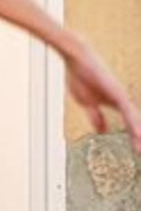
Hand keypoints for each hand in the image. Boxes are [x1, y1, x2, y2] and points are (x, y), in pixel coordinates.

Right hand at [64, 38, 140, 153]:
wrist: (76, 58)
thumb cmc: (80, 75)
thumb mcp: (87, 102)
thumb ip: (96, 116)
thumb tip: (102, 131)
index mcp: (115, 102)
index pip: (129, 123)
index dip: (134, 136)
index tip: (137, 149)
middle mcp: (121, 100)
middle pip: (134, 123)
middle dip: (138, 138)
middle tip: (140, 152)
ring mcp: (120, 95)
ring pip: (134, 119)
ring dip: (137, 134)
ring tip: (139, 149)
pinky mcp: (116, 92)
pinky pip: (127, 111)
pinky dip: (133, 123)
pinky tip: (137, 134)